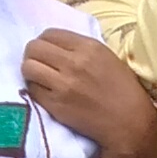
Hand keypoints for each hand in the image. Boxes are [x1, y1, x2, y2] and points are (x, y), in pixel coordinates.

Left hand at [24, 29, 156, 157]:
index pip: (49, 34)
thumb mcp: (106, 58)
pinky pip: (32, 90)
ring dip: (31, 72)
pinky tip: (47, 93)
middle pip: (34, 48)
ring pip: (28, 68)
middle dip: (33, 54)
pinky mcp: (56, 105)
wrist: (129, 123)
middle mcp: (73, 62)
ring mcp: (63, 84)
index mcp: (88, 47)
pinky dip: (36, 90)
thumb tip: (56, 47)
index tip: (47, 51)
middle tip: (40, 64)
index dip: (44, 41)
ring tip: (40, 78)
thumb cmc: (123, 90)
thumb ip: (81, 48)